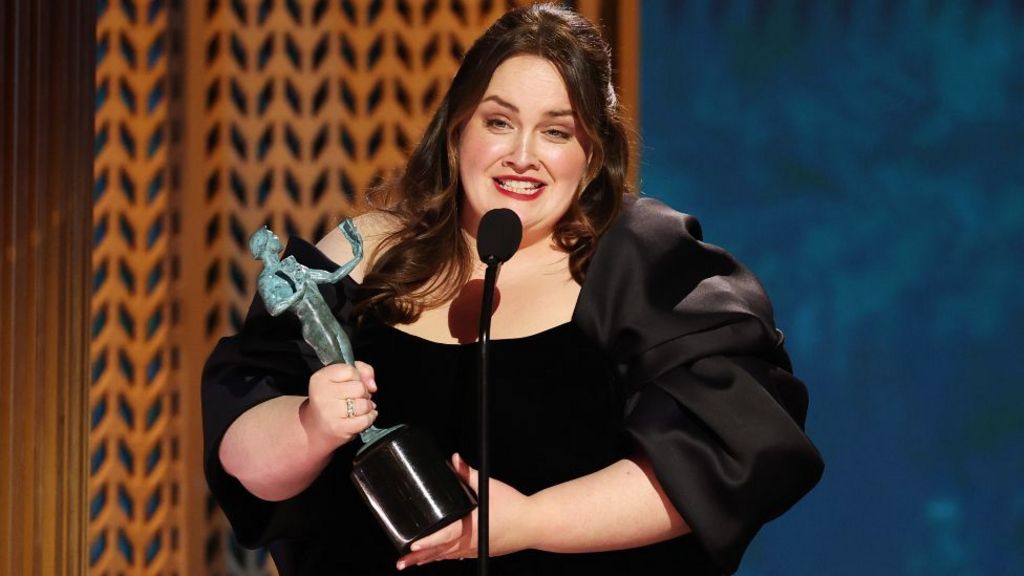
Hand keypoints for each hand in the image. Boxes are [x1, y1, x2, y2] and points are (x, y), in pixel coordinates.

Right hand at [300, 361, 377, 452]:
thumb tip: (372, 385)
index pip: (350, 370)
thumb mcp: (340, 378)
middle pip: (359, 387)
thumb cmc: (331, 401)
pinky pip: (365, 419)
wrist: (316, 429)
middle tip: (356, 398)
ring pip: (364, 404)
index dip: (357, 377)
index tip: (352, 383)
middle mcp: (322, 394)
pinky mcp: (338, 428)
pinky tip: (363, 417)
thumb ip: (361, 370)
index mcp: (320, 378)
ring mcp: (329, 412)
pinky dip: (369, 418)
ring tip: (358, 409)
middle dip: (363, 393)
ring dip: (367, 407)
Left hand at [397, 453, 534, 569]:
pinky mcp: (482, 551)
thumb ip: (468, 473)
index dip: (427, 542)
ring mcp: (476, 550)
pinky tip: (436, 557)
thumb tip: (455, 459)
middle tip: (401, 562)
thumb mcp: (489, 486)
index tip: (412, 545)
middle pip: (440, 552)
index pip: (445, 536)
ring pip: (447, 557)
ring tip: (410, 562)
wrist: (534, 524)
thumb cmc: (514, 506)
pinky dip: (444, 557)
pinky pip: (458, 556)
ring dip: (429, 559)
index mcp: (471, 527)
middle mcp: (472, 543)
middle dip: (419, 558)